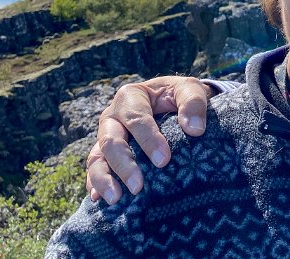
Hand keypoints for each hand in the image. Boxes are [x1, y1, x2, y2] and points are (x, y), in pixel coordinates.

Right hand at [85, 76, 211, 204]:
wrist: (172, 102)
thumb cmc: (180, 96)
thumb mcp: (190, 89)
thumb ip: (193, 103)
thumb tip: (195, 130)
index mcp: (131, 97)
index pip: (136, 119)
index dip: (148, 139)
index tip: (163, 160)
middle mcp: (113, 117)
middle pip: (110, 140)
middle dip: (123, 165)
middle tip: (138, 187)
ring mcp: (106, 136)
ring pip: (96, 158)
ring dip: (103, 180)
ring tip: (116, 200)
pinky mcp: (105, 154)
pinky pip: (94, 171)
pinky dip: (95, 185)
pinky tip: (99, 201)